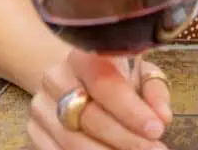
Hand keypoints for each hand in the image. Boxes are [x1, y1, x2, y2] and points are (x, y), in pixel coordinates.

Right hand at [27, 49, 171, 149]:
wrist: (73, 75)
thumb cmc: (116, 73)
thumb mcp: (139, 70)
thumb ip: (154, 90)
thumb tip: (163, 117)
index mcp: (83, 55)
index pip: (105, 84)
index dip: (131, 110)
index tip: (157, 129)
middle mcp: (56, 78)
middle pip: (90, 117)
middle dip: (126, 139)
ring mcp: (41, 106)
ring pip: (72, 141)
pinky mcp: (34, 130)